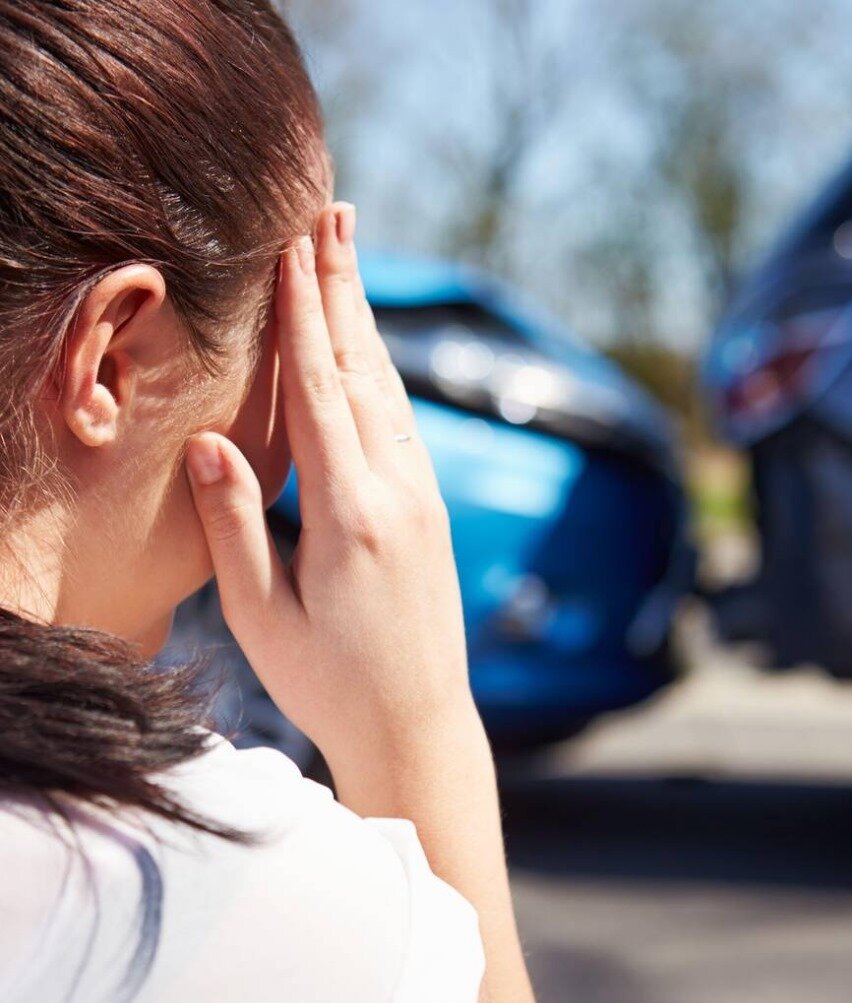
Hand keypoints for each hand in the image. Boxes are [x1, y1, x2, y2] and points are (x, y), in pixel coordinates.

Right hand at [184, 203, 476, 776]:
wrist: (417, 725)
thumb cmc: (328, 683)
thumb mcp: (261, 616)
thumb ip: (235, 523)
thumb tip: (209, 439)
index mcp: (353, 517)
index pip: (321, 394)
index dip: (303, 317)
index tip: (294, 249)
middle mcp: (400, 494)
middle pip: (365, 371)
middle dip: (343, 289)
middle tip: (333, 214)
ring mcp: (424, 500)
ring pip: (390, 391)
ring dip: (364, 320)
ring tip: (348, 257)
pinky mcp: (431, 512)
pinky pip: (402, 422)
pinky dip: (379, 371)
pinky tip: (368, 348)